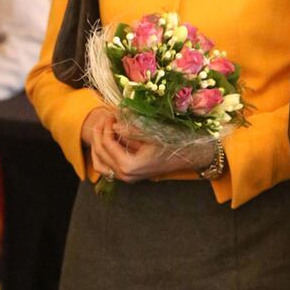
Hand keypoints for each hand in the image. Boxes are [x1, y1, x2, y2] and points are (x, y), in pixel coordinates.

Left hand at [81, 108, 215, 182]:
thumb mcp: (153, 133)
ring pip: (100, 161)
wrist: (190, 156)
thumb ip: (132, 129)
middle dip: (99, 132)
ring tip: (105, 126)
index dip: (106, 126)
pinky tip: (109, 139)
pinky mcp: (129, 174)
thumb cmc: (175, 143)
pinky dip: (103, 153)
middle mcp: (125, 175)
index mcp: (130, 165)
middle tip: (106, 116)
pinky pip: (107, 166)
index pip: (106, 143)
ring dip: (98, 143)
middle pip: (99, 152)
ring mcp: (127, 177)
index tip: (111, 113)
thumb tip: (114, 124)